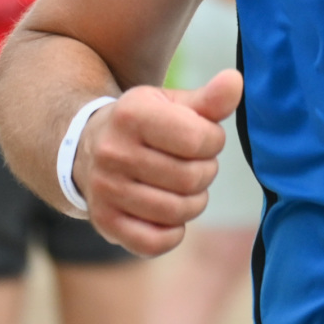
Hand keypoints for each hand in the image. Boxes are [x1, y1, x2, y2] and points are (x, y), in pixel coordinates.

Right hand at [74, 69, 243, 256]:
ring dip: (194, 202)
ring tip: (185, 187)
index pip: (199, 140)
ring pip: (178, 212)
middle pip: (191, 179)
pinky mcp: (104, 222)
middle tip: (195, 164)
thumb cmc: (146, 122)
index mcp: (133, 114)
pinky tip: (170, 216)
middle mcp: (113, 152)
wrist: (88, 146)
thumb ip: (210, 99)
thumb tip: (235, 80)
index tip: (204, 138)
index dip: (214, 141)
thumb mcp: (173, 103)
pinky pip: (154, 243)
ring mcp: (105, 189)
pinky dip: (173, 233)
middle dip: (206, 172)